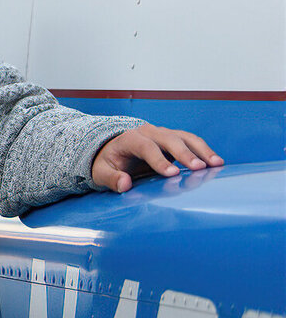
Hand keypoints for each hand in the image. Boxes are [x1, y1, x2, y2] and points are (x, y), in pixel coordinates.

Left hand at [90, 124, 223, 193]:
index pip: (146, 147)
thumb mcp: (101, 172)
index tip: (172, 174)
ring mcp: (164, 135)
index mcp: (130, 139)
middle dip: (185, 154)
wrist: (115, 150)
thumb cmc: (109, 162)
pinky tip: (217, 163)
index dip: (159, 160)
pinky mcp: (175, 140)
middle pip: (169, 139)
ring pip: (185, 138)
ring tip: (217, 164)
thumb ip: (111, 178)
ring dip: (202, 150)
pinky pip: (192, 143)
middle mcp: (149, 133)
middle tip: (200, 168)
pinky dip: (205, 151)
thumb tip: (124, 184)